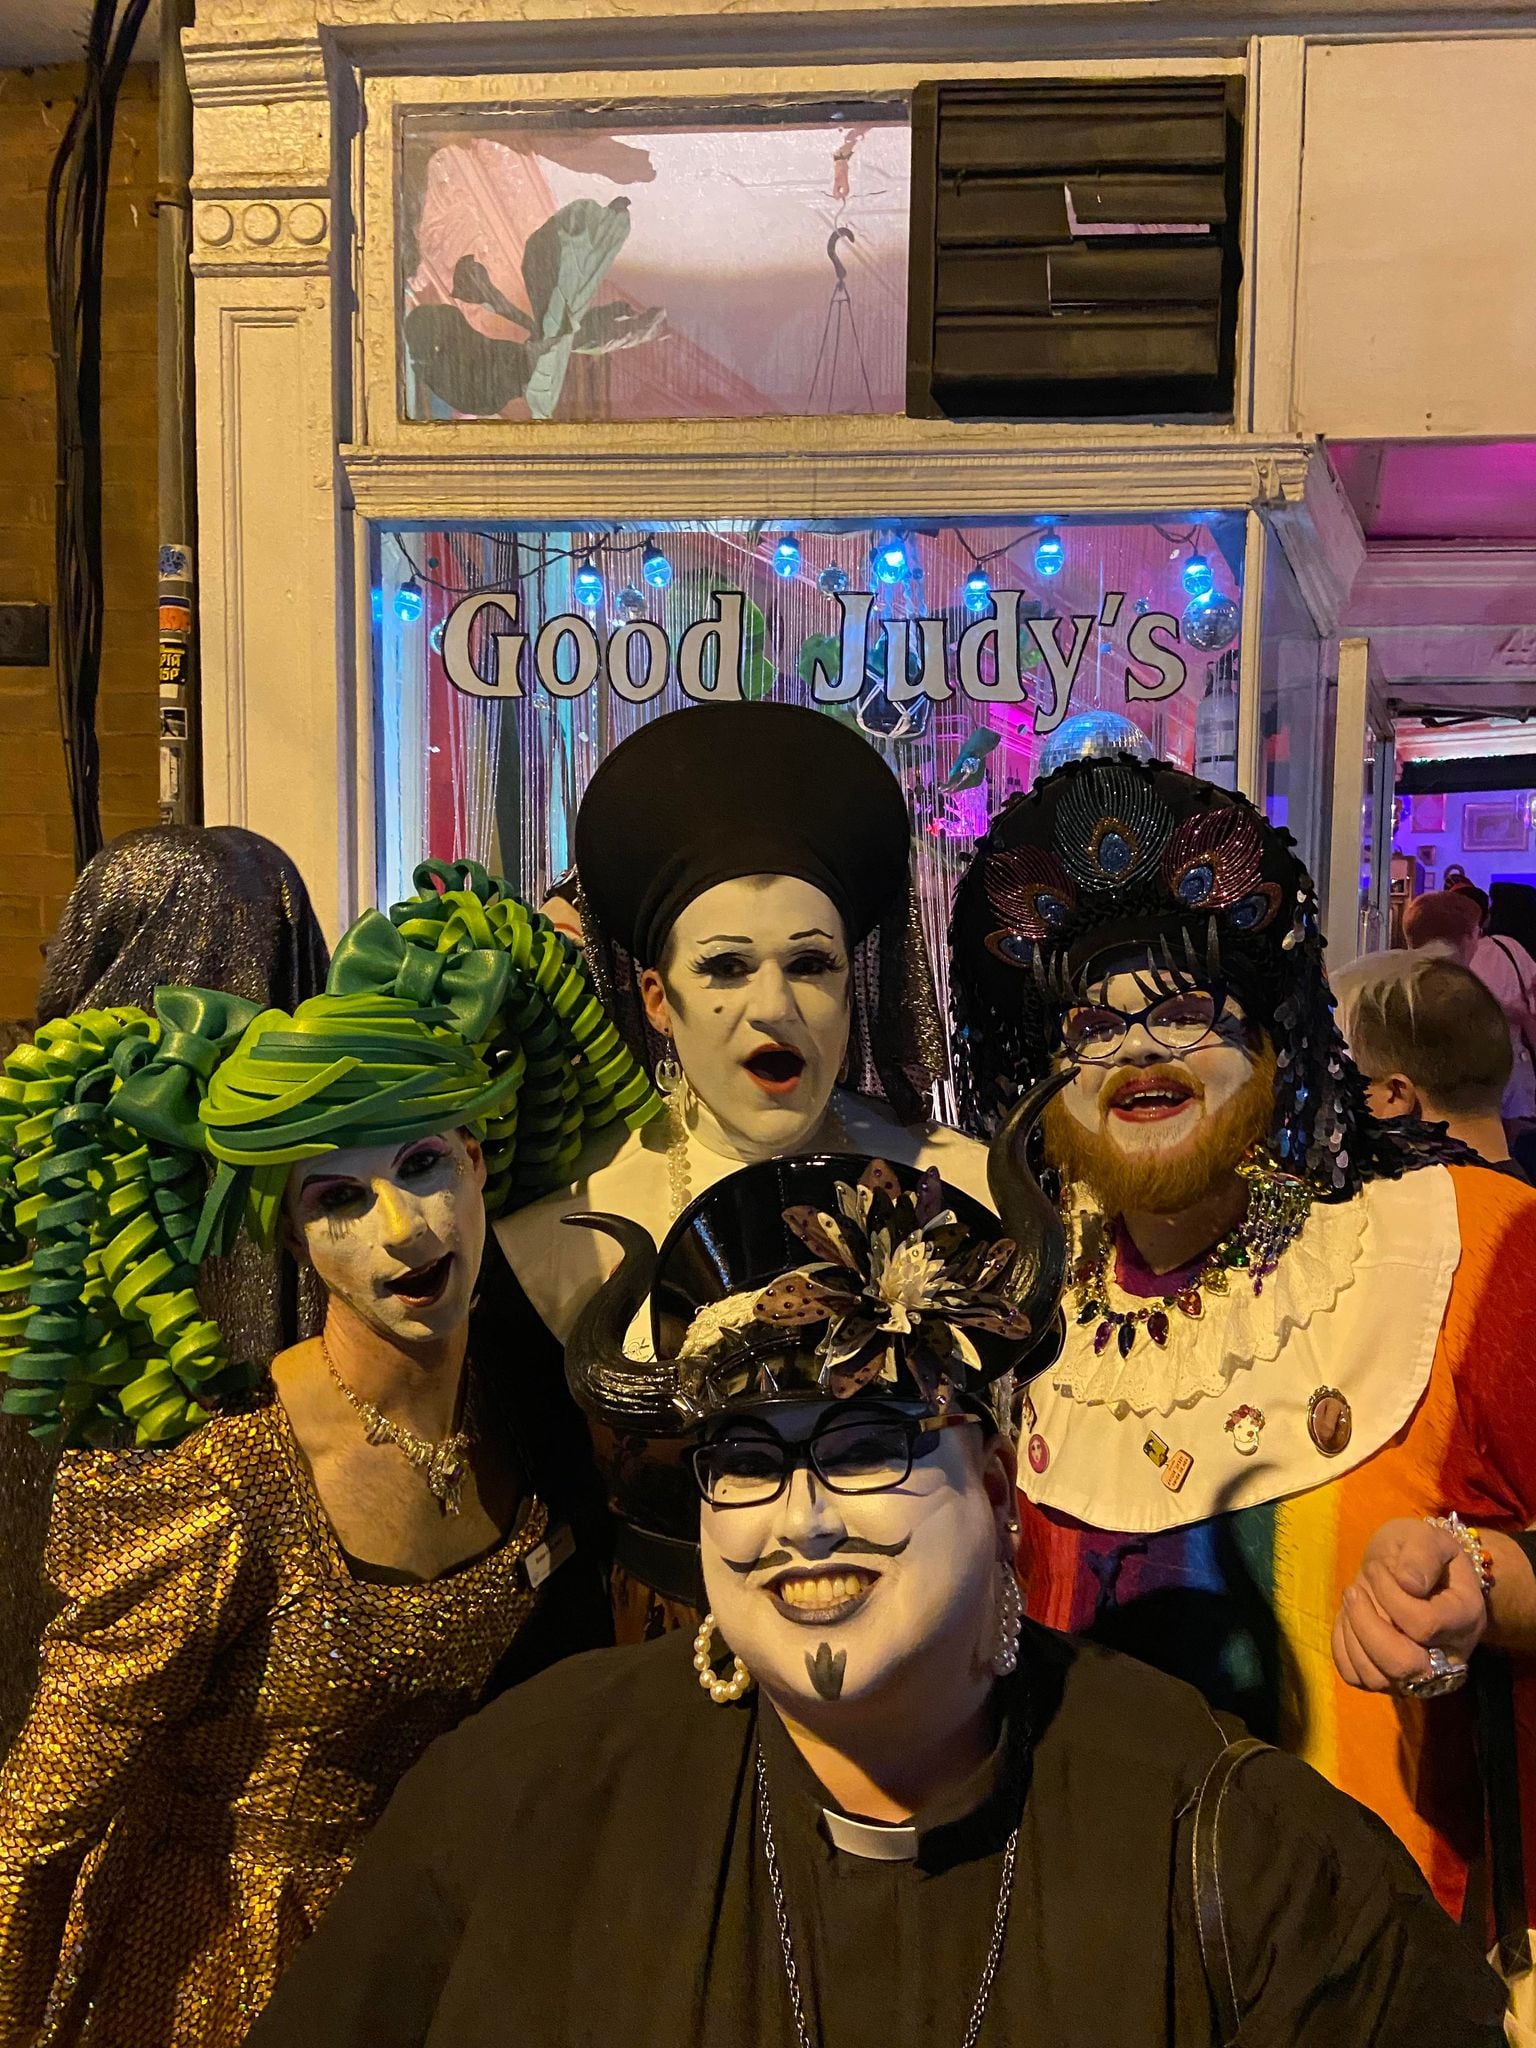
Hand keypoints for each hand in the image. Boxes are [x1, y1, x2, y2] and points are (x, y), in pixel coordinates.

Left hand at [1331, 1518, 1487, 1694]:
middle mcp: (1448, 1657)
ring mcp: (1419, 1673)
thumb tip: (1408, 1583)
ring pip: (1377, 1677)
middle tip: (1354, 1589)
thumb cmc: (1422, 1552)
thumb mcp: (1428, 1538)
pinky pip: (1357, 1677)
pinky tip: (1348, 1620)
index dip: (1391, 1596)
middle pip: (1403, 1665)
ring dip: (1352, 1634)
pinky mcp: (1390, 1678)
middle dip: (1367, 1624)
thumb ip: (1422, 1554)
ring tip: (1352, 1600)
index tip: (1377, 1568)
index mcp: (1465, 1618)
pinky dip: (1343, 1648)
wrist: (1412, 1569)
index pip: (1425, 1625)